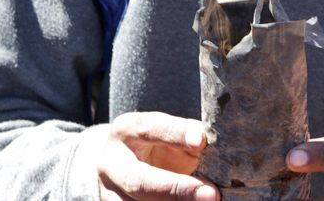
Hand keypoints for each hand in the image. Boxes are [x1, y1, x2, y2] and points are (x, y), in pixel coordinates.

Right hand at [96, 111, 217, 200]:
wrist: (120, 165)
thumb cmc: (155, 145)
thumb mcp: (167, 133)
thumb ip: (187, 137)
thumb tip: (212, 144)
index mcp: (127, 130)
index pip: (151, 129)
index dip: (176, 134)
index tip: (201, 140)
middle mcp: (112, 164)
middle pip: (139, 181)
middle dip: (176, 190)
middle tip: (211, 194)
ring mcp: (111, 194)